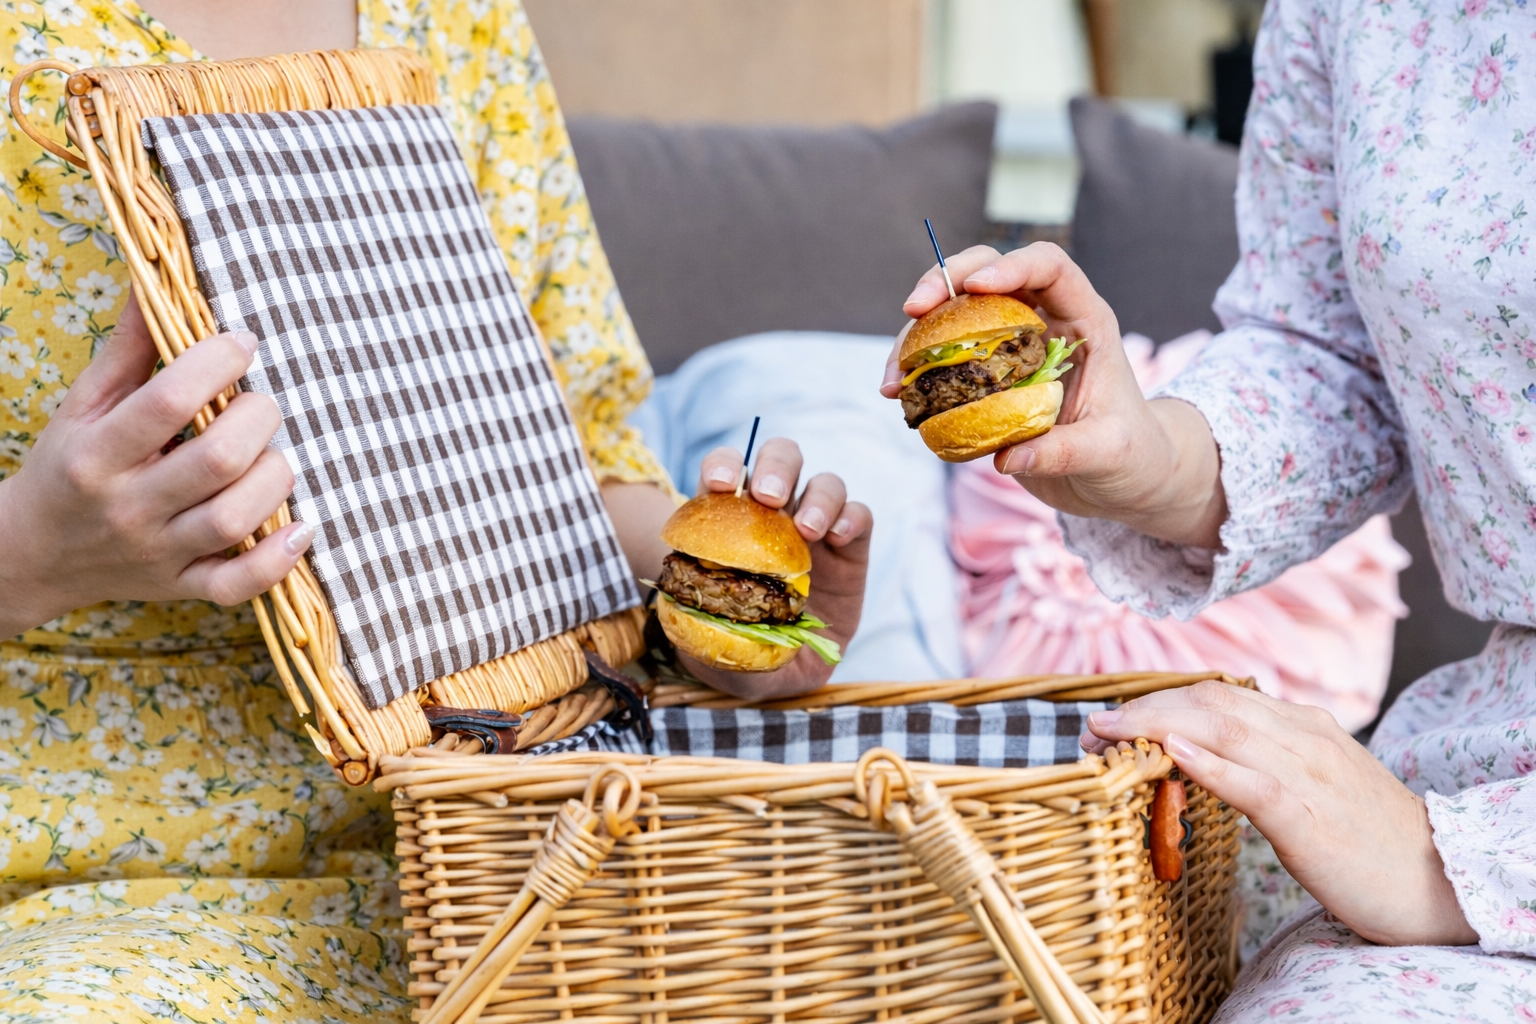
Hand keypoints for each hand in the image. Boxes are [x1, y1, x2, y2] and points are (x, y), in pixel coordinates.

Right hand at [0, 295, 310, 636]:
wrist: (32, 556)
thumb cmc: (69, 467)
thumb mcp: (83, 406)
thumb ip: (128, 350)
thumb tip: (155, 281)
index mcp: (98, 453)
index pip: (167, 401)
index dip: (218, 363)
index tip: (243, 343)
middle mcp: (128, 506)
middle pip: (217, 460)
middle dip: (258, 419)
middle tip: (260, 404)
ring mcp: (157, 552)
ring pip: (235, 519)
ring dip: (274, 479)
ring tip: (272, 455)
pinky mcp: (181, 587)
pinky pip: (237, 585)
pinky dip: (277, 560)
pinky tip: (302, 527)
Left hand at [682, 438, 871, 700]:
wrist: (785, 676)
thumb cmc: (739, 649)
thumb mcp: (711, 649)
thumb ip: (700, 633)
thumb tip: (688, 615)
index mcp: (732, 521)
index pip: (725, 473)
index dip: (722, 466)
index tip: (719, 484)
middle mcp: (777, 514)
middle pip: (781, 459)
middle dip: (775, 467)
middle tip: (769, 497)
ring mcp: (816, 528)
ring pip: (825, 482)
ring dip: (817, 497)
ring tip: (807, 530)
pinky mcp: (851, 547)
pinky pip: (859, 515)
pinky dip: (850, 518)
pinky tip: (838, 539)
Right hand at [883, 243, 1226, 548]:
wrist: (1119, 481)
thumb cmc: (1130, 456)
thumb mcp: (1109, 453)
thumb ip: (1064, 451)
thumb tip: (1007, 458)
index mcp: (1083, 321)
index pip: (1050, 267)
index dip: (1012, 265)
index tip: (976, 286)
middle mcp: (1042, 322)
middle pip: (988, 273)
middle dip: (946, 281)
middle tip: (912, 308)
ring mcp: (1009, 348)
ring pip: (954, 315)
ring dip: (916, 336)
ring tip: (893, 378)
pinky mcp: (985, 378)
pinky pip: (942, 360)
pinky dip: (915, 372)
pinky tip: (897, 395)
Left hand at [1083, 682, 1477, 945]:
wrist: (1437, 879)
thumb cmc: (1365, 837)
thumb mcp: (1309, 783)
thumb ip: (1260, 760)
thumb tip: (1191, 753)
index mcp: (1302, 725)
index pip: (1217, 694)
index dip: (1157, 700)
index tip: (1111, 718)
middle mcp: (1304, 737)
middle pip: (1212, 702)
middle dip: (1145, 708)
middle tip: (1095, 727)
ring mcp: (1310, 774)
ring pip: (1226, 730)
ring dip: (1158, 727)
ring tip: (1112, 735)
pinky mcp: (1312, 818)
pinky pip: (1256, 783)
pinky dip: (1212, 765)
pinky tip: (1174, 755)